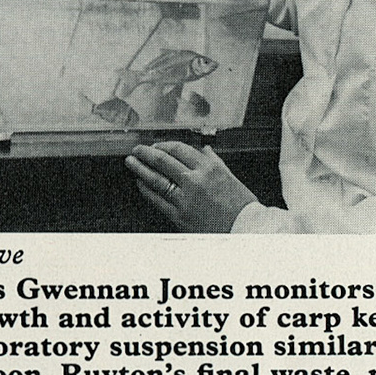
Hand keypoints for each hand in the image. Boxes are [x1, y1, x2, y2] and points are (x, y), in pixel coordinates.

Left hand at [127, 141, 256, 231]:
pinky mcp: (179, 215)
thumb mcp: (230, 177)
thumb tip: (204, 149)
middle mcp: (196, 180)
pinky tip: (140, 183)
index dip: (162, 145)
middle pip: (163, 161)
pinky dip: (146, 189)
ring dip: (140, 168)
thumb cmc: (240, 205)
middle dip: (146, 153)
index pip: (178, 149)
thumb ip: (214, 162)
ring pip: (156, 179)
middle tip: (136, 150)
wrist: (245, 229)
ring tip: (131, 162)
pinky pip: (157, 199)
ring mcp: (185, 198)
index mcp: (209, 168)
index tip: (155, 145)